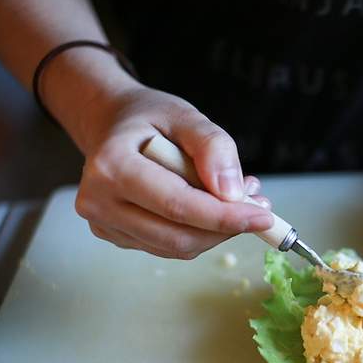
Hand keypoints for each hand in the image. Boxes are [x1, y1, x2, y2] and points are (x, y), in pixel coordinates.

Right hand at [72, 84, 272, 258]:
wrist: (111, 125)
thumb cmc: (148, 118)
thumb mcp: (184, 115)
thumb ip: (212, 146)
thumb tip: (232, 192)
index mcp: (111, 167)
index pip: (177, 205)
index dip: (225, 217)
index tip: (264, 217)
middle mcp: (98, 202)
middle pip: (178, 236)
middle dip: (226, 228)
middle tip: (258, 207)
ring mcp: (104, 224)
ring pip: (177, 247)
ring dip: (217, 232)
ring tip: (240, 202)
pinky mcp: (116, 237)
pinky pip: (169, 246)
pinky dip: (200, 233)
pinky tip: (212, 208)